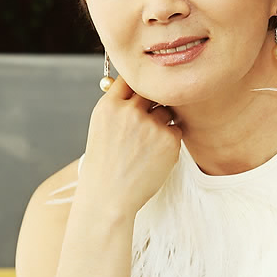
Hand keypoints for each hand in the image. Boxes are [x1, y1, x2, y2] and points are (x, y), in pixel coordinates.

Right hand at [81, 74, 181, 214]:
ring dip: (161, 123)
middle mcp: (130, 112)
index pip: (129, 79)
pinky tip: (153, 157)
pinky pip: (175, 130)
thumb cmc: (104, 165)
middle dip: (152, 102)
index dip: (138, 85)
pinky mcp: (169, 140)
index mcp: (109, 106)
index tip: (142, 90)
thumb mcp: (101, 128)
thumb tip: (140, 87)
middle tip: (147, 121)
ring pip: (166, 111)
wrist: (109, 198)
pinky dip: (168, 142)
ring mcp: (150, 125)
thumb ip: (118, 106)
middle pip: (152, 91)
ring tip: (145, 147)